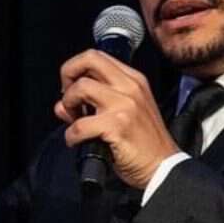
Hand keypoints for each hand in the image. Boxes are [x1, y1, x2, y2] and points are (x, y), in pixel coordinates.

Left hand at [53, 49, 178, 189]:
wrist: (163, 166)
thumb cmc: (143, 143)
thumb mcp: (121, 115)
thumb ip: (90, 105)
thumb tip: (60, 105)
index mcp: (133, 80)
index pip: (96, 56)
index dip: (76, 69)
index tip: (71, 88)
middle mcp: (130, 86)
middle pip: (89, 59)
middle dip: (68, 75)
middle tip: (68, 98)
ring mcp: (124, 104)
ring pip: (80, 88)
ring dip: (68, 106)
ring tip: (75, 122)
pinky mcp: (117, 125)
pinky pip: (79, 125)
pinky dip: (71, 136)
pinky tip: (78, 142)